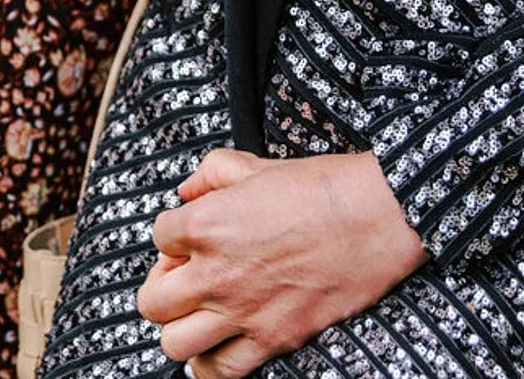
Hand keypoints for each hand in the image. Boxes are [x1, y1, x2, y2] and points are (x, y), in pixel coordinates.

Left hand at [137, 147, 424, 372]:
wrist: (371, 219)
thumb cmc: (316, 188)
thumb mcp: (254, 164)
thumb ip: (210, 173)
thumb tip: (187, 191)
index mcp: (206, 225)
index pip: (157, 236)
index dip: (173, 234)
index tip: (190, 234)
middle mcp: (215, 274)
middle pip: (152, 301)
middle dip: (162, 286)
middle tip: (184, 276)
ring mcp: (242, 313)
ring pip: (175, 344)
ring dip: (180, 328)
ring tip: (197, 313)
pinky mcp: (272, 340)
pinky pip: (220, 372)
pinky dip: (210, 365)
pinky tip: (216, 347)